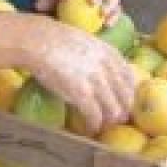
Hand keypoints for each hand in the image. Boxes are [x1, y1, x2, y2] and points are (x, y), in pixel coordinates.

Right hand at [28, 18, 134, 133]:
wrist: (37, 41)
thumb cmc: (52, 38)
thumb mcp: (82, 40)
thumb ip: (95, 53)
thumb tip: (97, 66)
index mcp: (107, 52)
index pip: (128, 76)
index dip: (129, 91)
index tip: (126, 99)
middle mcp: (106, 67)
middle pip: (124, 95)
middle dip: (123, 109)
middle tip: (117, 118)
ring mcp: (95, 81)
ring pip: (113, 109)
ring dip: (109, 120)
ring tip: (103, 125)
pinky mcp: (81, 93)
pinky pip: (94, 115)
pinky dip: (94, 124)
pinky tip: (91, 128)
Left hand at [34, 0, 121, 26]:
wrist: (77, 16)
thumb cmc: (64, 6)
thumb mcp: (55, 3)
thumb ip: (48, 3)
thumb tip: (38, 6)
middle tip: (91, 2)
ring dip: (109, 3)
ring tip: (102, 13)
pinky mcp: (116, 9)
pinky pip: (117, 12)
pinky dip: (114, 17)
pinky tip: (107, 24)